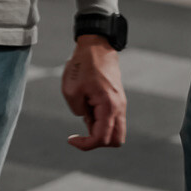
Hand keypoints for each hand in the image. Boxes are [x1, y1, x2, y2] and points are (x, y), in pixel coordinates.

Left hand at [61, 35, 126, 149]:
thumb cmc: (83, 65)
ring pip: (115, 131)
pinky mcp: (117, 99)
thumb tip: (86, 117)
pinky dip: (101, 120)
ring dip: (99, 130)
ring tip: (85, 112)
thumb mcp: (71, 90)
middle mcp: (119, 107)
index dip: (85, 144)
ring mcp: (120, 104)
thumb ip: (77, 111)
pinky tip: (89, 106)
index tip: (70, 138)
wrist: (97, 46)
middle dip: (98, 141)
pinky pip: (112, 119)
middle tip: (83, 129)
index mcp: (109, 106)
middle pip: (115, 141)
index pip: (101, 139)